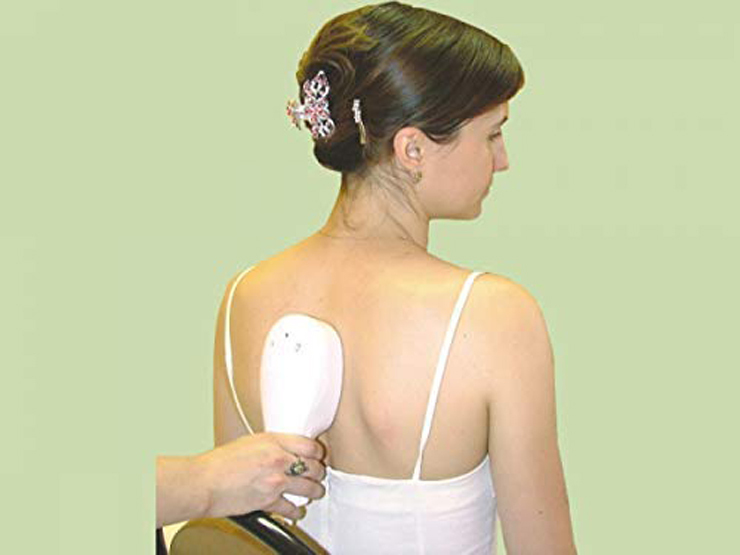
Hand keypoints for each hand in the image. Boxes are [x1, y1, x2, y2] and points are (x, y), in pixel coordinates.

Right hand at [197, 432, 325, 520]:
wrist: (204, 482)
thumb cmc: (219, 463)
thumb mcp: (249, 442)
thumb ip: (271, 445)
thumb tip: (284, 451)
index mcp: (273, 441)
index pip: (310, 445)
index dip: (317, 452)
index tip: (318, 455)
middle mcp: (278, 459)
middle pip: (313, 466)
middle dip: (318, 472)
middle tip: (318, 474)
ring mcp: (276, 481)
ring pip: (309, 488)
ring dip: (315, 491)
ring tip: (316, 491)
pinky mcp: (269, 501)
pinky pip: (292, 508)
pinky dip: (296, 511)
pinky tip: (297, 510)